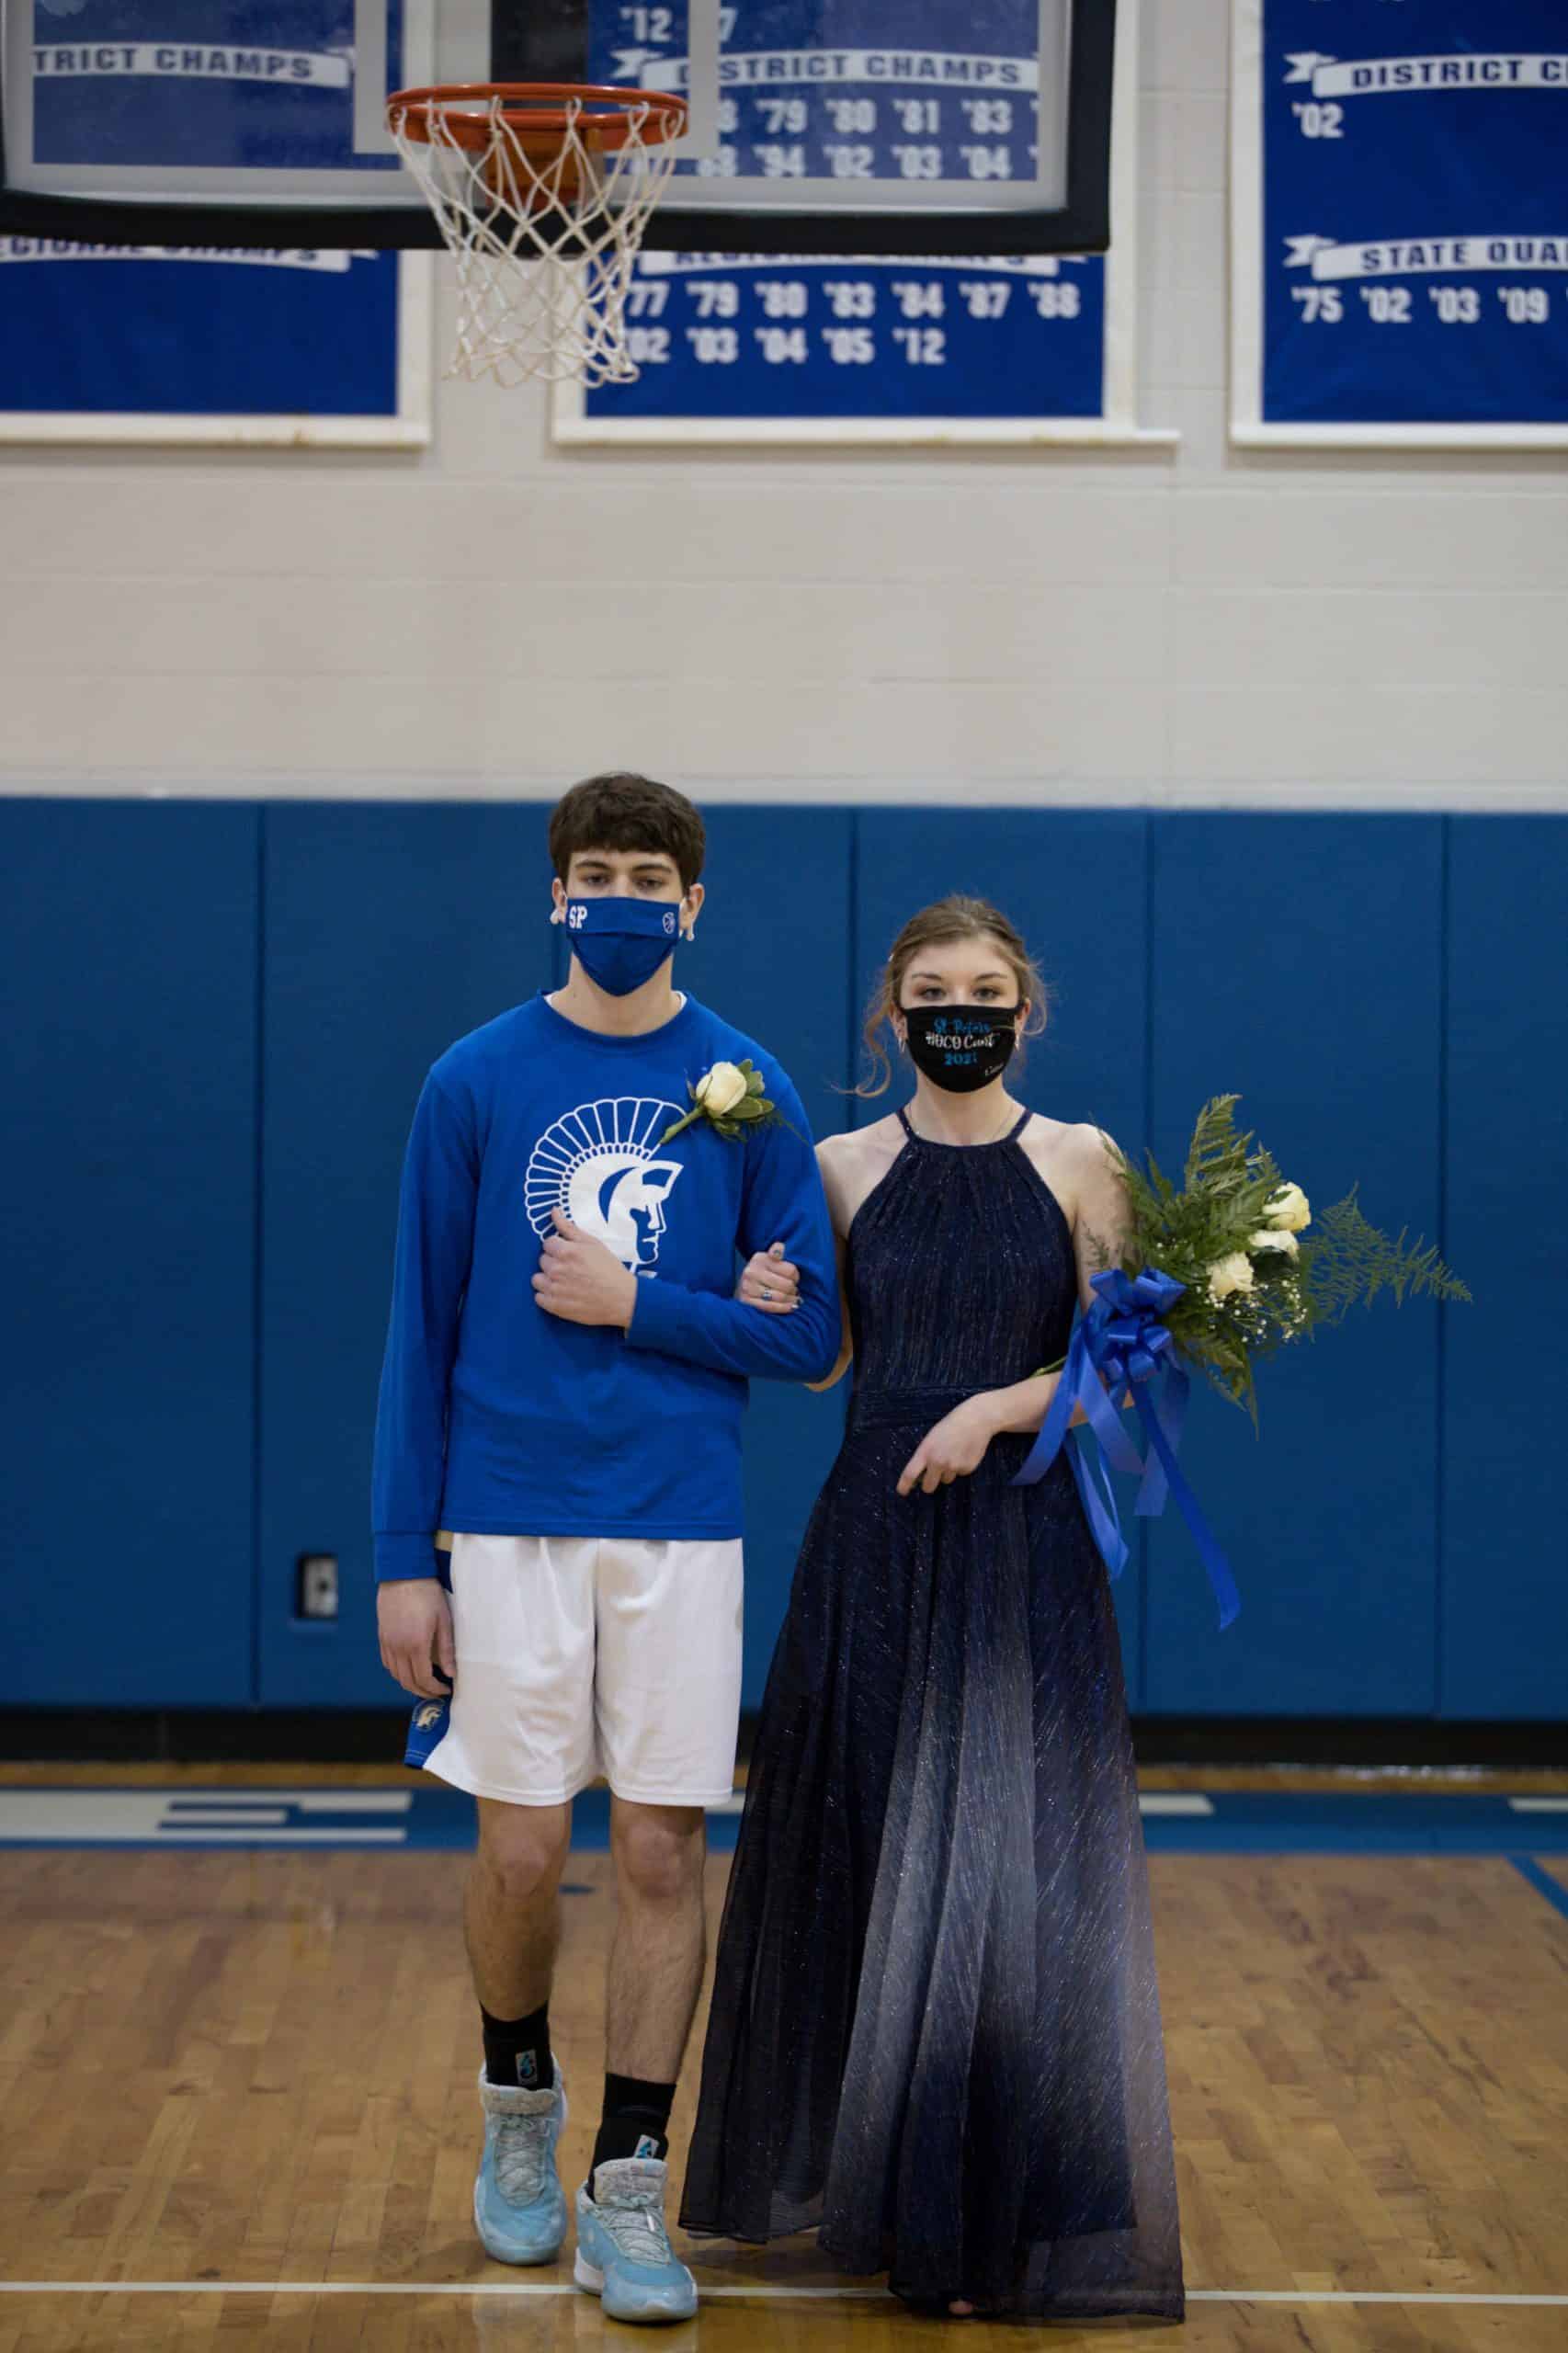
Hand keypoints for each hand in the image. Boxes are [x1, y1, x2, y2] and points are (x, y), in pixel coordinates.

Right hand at [377, 1577, 455, 1699]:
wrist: (402, 1574)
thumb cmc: (427, 1594)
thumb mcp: (444, 1620)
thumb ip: (447, 1650)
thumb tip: (452, 1674)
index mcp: (416, 1644)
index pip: (423, 1679)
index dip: (435, 1689)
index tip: (446, 1690)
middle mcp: (398, 1647)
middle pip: (408, 1682)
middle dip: (423, 1691)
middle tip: (436, 1692)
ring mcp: (387, 1642)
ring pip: (396, 1675)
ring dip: (410, 1683)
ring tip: (425, 1683)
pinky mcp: (382, 1636)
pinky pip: (387, 1663)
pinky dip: (398, 1672)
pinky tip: (409, 1669)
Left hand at [532, 1206, 638, 1327]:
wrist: (622, 1299)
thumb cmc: (610, 1269)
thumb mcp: (593, 1243)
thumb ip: (569, 1228)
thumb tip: (554, 1211)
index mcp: (566, 1252)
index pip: (547, 1243)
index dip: (559, 1248)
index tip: (569, 1255)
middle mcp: (557, 1269)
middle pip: (542, 1260)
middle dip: (554, 1262)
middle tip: (570, 1269)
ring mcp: (554, 1289)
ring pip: (537, 1279)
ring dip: (547, 1279)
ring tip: (563, 1282)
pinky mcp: (554, 1306)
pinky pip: (539, 1298)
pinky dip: (547, 1296)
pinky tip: (561, 1294)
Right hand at [736, 1240, 798, 1314]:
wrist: (745, 1285)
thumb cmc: (764, 1272)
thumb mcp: (770, 1258)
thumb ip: (777, 1251)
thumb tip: (778, 1249)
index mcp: (760, 1258)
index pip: (790, 1270)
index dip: (796, 1276)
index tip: (794, 1278)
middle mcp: (751, 1272)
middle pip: (786, 1285)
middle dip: (793, 1289)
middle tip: (794, 1290)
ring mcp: (747, 1287)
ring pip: (780, 1297)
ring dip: (790, 1299)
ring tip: (793, 1298)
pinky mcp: (746, 1301)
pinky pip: (771, 1307)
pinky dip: (783, 1308)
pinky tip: (790, 1306)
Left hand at [896, 1396, 999, 1496]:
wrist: (976, 1419)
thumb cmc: (950, 1426)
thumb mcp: (931, 1438)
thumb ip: (925, 1456)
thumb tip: (920, 1476)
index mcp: (925, 1451)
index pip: (910, 1474)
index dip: (904, 1486)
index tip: (902, 1492)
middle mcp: (938, 1461)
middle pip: (928, 1487)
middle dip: (928, 1484)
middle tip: (931, 1477)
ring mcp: (954, 1466)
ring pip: (946, 1480)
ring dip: (946, 1472)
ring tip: (953, 1453)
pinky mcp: (967, 1468)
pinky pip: (959, 1474)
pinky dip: (960, 1467)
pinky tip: (964, 1452)